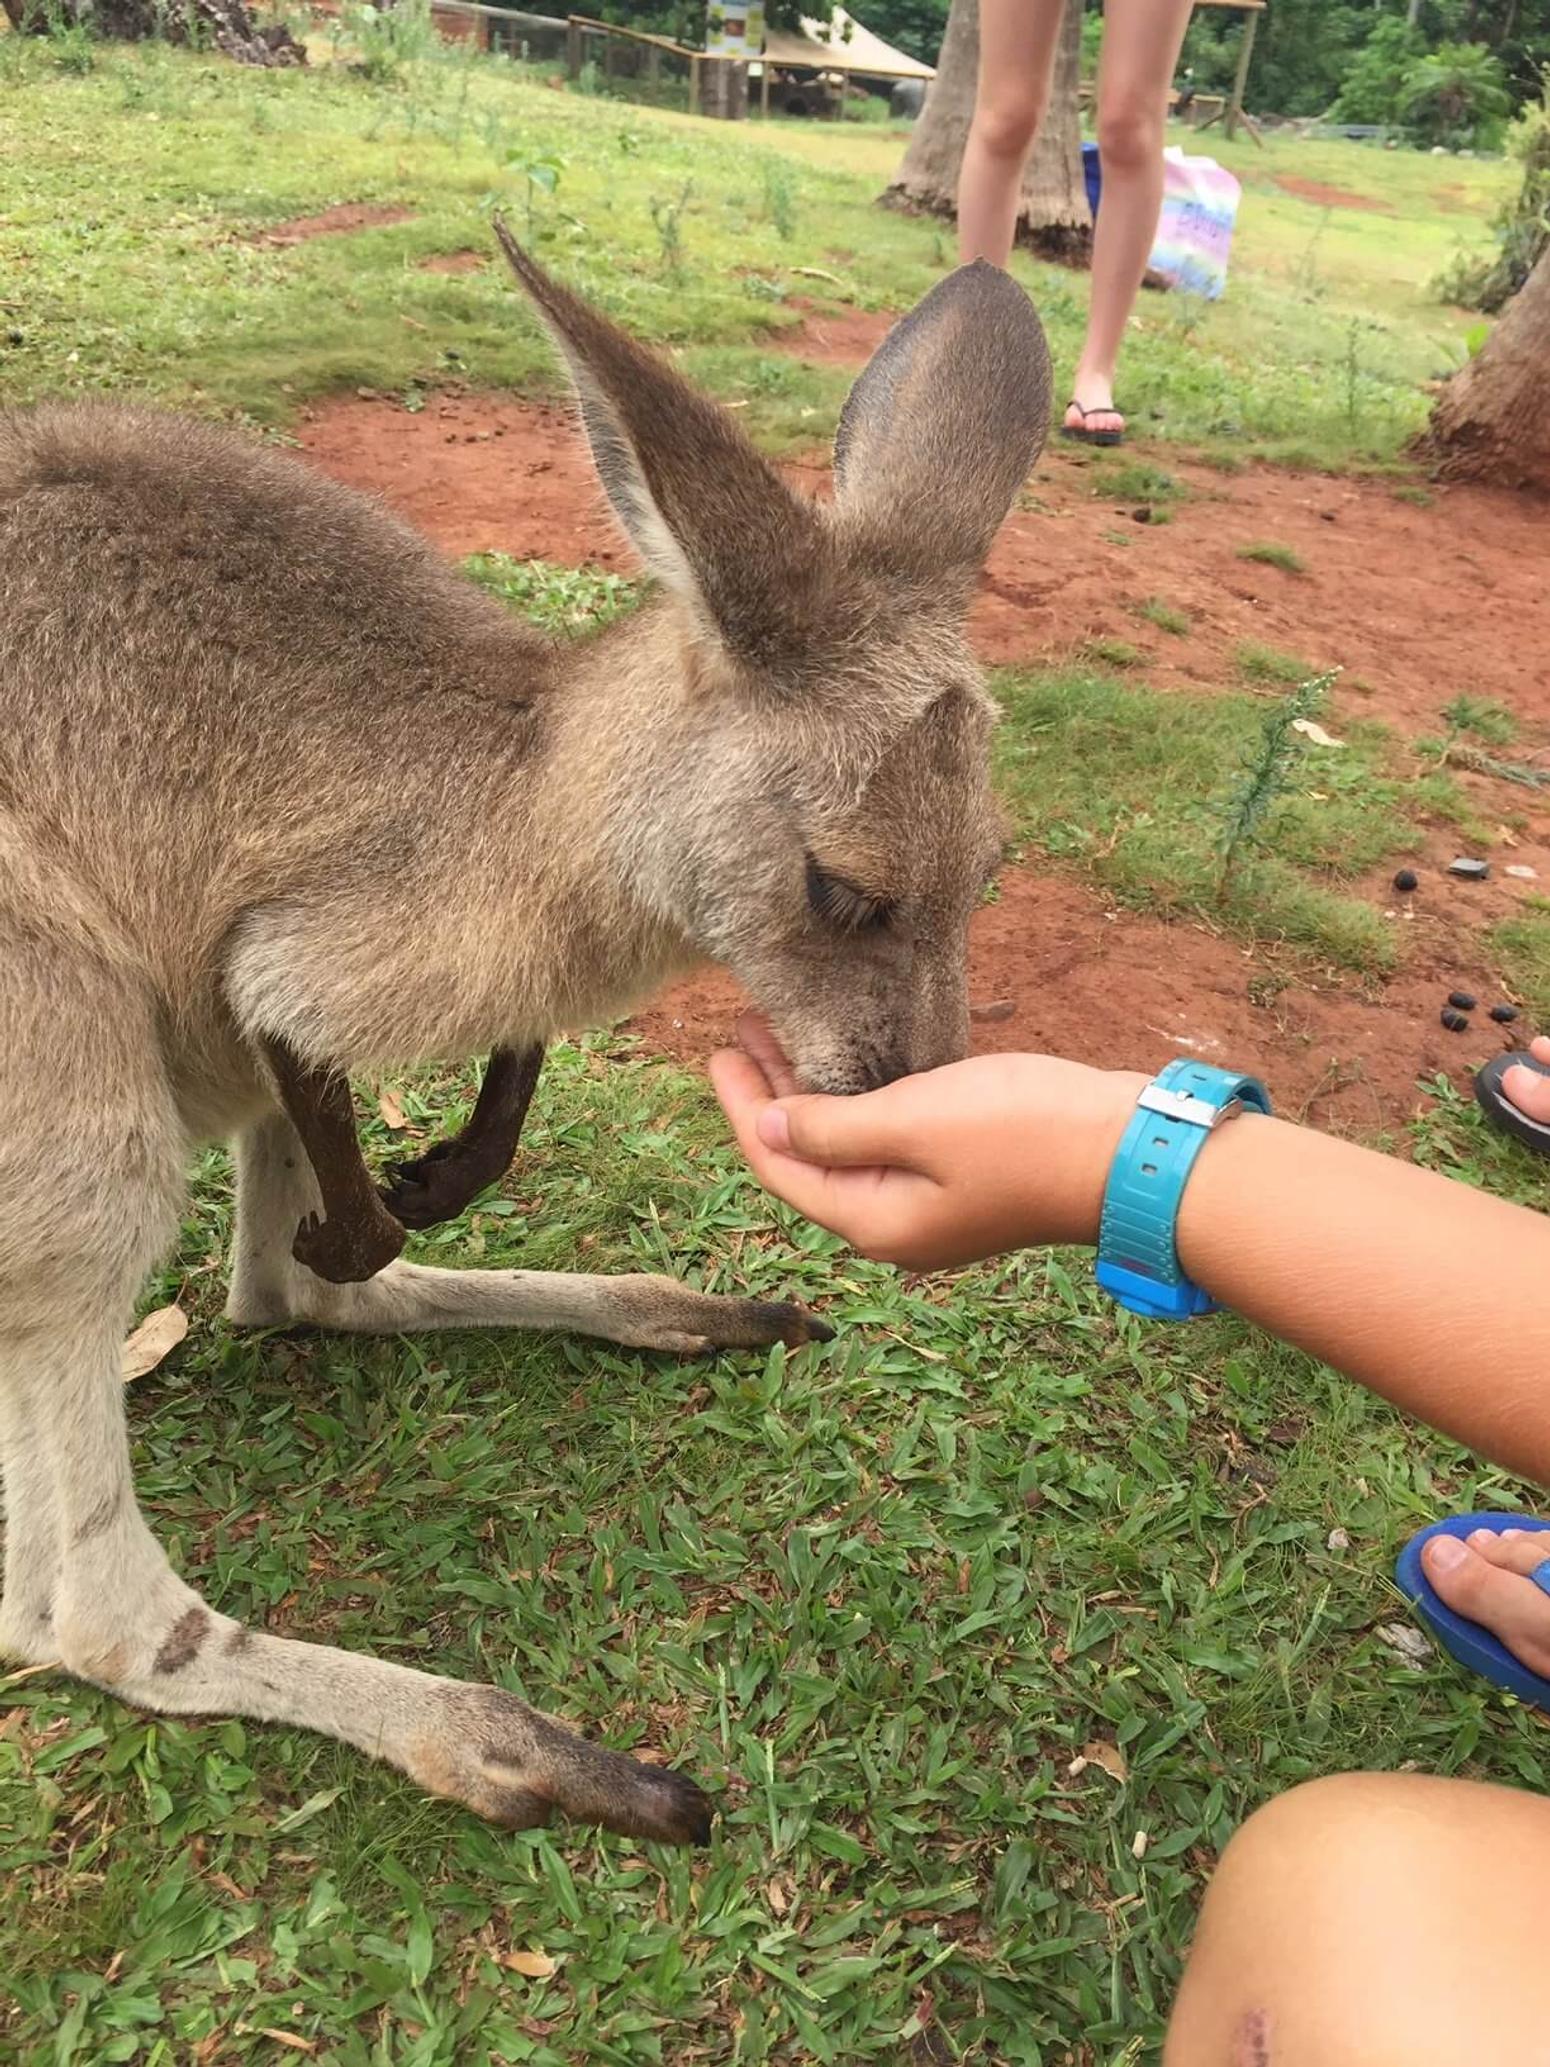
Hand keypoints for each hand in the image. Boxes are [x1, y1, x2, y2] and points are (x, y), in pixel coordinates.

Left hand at [710, 1016, 1143, 1272]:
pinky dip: (857, 1101)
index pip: (780, 1165)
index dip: (744, 1107)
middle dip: (772, 1096)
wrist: (1131, 1152)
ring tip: (782, 1034)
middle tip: (741, 1031)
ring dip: (813, 1093)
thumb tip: (773, 1129)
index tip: (718, 1049)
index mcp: (872, 1221)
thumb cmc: (1023, 1132)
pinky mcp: (963, 1179)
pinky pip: (887, 1143)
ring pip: (847, 1148)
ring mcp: (931, 1206)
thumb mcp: (914, 1120)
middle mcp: (894, 1225)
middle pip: (808, 1160)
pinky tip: (852, 1064)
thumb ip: (835, 1128)